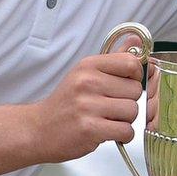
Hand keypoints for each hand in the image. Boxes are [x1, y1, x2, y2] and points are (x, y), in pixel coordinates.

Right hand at [33, 48, 144, 163]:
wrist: (39, 129)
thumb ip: (113, 59)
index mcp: (88, 65)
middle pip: (135, 90)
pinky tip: (108, 132)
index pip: (130, 62)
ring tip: (108, 120)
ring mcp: (87, 105)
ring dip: (126, 120)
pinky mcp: (90, 129)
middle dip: (129, 101)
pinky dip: (122, 136)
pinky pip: (126, 131)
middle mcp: (87, 82)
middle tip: (112, 107)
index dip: (135, 76)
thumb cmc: (65, 103)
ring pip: (133, 111)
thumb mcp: (85, 74)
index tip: (126, 84)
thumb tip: (136, 39)